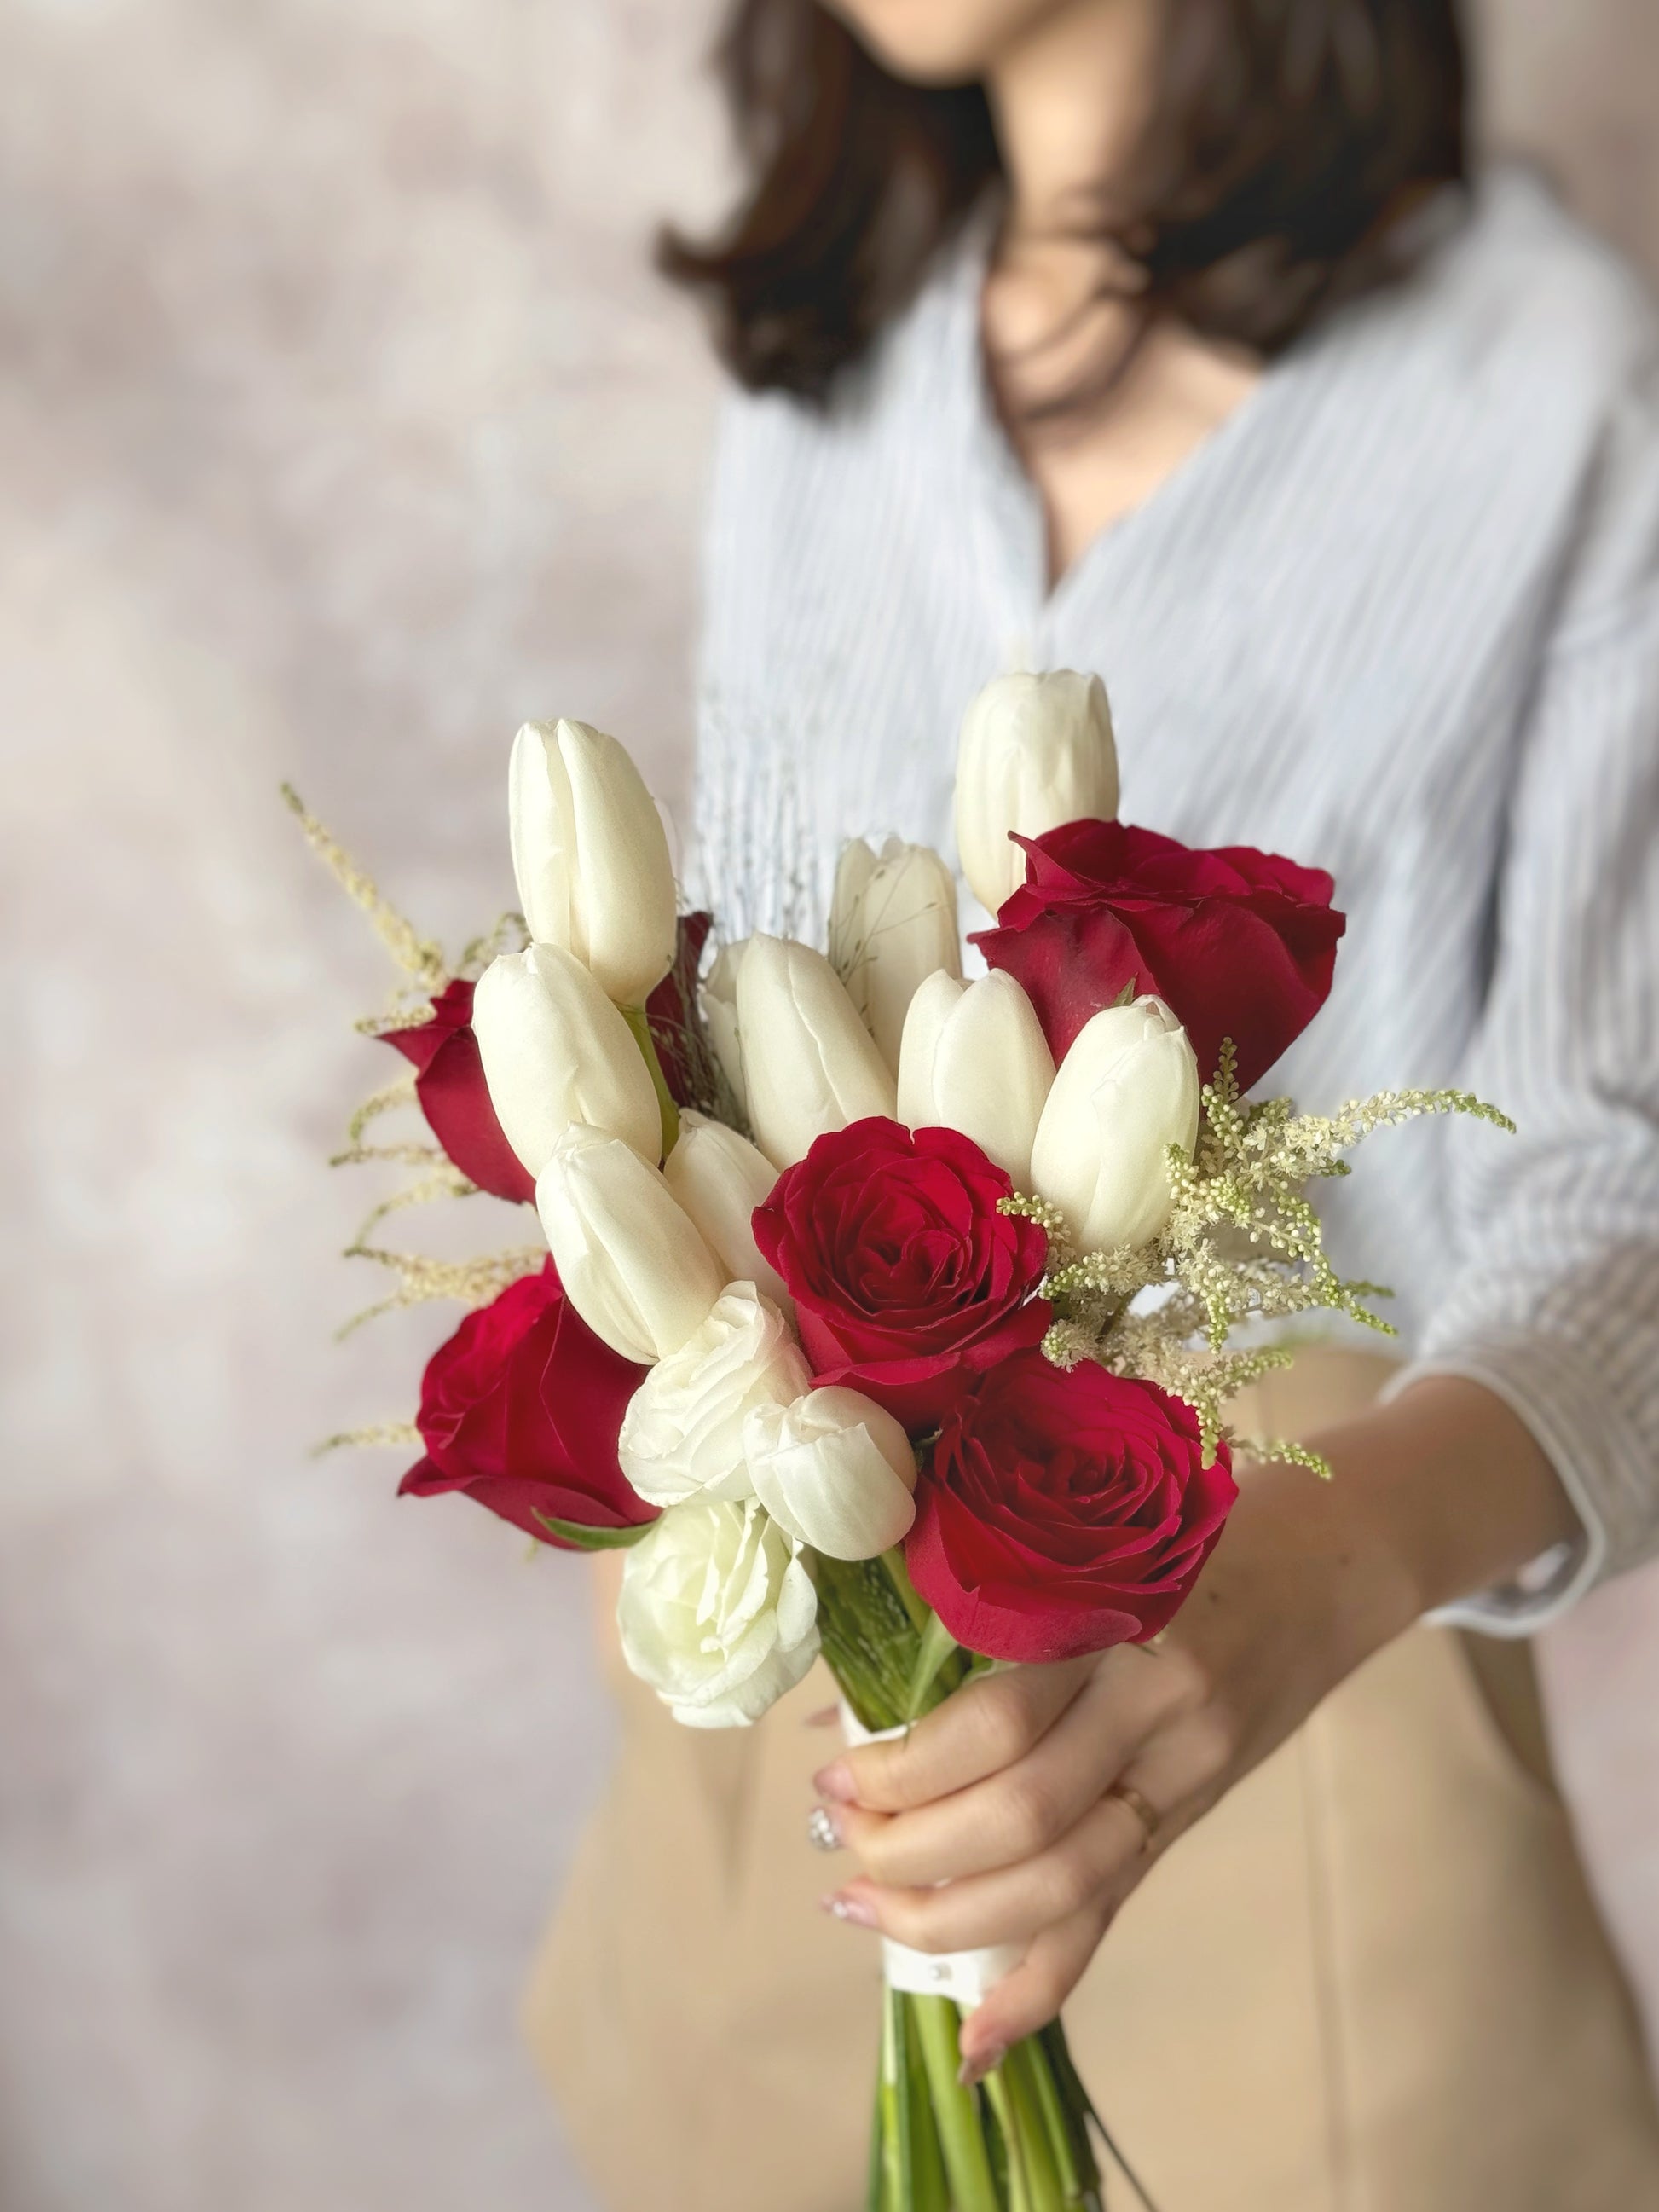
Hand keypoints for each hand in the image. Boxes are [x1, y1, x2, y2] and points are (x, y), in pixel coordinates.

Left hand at [811, 1377, 1574, 2079]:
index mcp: (1126, 1624)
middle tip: (834, 1832)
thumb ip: (978, 1606)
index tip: (829, 1766)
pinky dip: (1038, 1986)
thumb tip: (845, 1698)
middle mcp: (1161, 1711)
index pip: (999, 1726)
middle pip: (1022, 1820)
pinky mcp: (1190, 1817)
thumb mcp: (1087, 1540)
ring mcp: (1184, 1775)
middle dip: (908, 1847)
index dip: (903, 1766)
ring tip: (862, 1906)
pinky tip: (974, 2041)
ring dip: (947, 1919)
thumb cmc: (1193, 1523)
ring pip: (1063, 1886)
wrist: (1337, 1557)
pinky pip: (1110, 1915)